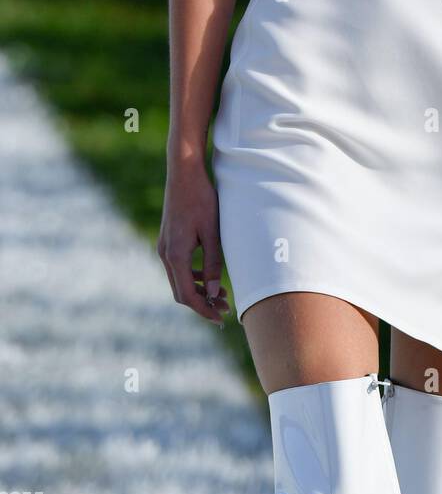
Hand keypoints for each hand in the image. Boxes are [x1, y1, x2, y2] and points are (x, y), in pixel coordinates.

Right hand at [158, 161, 229, 325]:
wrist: (183, 174)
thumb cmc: (201, 200)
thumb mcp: (213, 232)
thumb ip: (213, 263)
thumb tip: (215, 291)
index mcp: (175, 256)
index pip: (187, 295)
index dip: (204, 310)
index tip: (220, 319)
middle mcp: (165, 254)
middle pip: (181, 292)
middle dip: (202, 303)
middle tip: (225, 309)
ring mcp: (164, 247)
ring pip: (179, 280)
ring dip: (198, 290)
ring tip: (221, 294)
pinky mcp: (168, 241)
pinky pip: (178, 267)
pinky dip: (193, 276)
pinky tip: (209, 276)